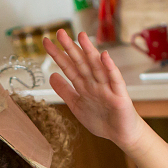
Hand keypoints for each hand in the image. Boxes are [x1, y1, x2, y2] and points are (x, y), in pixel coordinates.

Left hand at [45, 30, 146, 151]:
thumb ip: (65, 91)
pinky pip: (115, 80)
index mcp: (84, 85)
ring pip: (97, 67)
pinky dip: (110, 68)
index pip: (68, 67)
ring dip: (90, 52)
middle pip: (81, 63)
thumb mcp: (77, 105)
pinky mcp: (119, 96)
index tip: (46, 42)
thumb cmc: (101, 119)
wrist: (121, 134)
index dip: (58, 55)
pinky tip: (104, 56)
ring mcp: (107, 87)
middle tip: (60, 33)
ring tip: (81, 36)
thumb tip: (51, 75)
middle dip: (70, 48)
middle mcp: (94, 83)